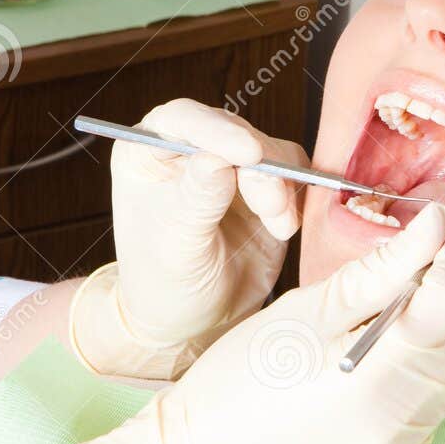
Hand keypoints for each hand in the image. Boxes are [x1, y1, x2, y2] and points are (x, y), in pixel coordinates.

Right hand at [19, 201, 444, 443]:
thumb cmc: (237, 384)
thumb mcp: (302, 313)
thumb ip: (378, 270)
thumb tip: (434, 224)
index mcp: (375, 380)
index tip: (436, 231)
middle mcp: (402, 422)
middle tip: (424, 254)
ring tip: (406, 296)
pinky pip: (443, 399)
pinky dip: (436, 360)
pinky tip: (396, 343)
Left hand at [69, 100, 305, 379]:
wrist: (194, 323)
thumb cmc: (164, 287)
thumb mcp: (175, 248)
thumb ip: (196, 200)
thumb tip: (217, 158)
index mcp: (148, 153)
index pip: (180, 120)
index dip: (216, 130)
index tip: (248, 153)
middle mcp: (190, 151)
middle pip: (234, 132)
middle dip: (259, 166)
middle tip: (271, 207)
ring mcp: (231, 168)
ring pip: (271, 151)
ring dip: (281, 186)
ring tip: (278, 226)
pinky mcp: (267, 189)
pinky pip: (294, 176)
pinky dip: (295, 200)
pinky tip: (282, 228)